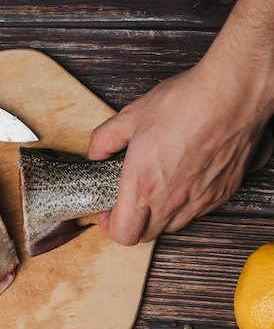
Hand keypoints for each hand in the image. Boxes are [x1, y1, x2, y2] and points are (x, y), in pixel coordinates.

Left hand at [87, 62, 268, 245]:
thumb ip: (103, 141)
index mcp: (143, 185)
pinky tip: (181, 180)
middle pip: (144, 236)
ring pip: (171, 226)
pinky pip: (196, 212)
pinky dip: (184, 204)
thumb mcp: (130, 117)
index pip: (122, 233)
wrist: (233, 93)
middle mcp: (171, 200)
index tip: (107, 211)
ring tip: (154, 188)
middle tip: (126, 201)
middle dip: (130, 223)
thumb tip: (95, 155)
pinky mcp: (221, 193)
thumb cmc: (185, 103)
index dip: (109, 226)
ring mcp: (199, 200)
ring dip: (157, 216)